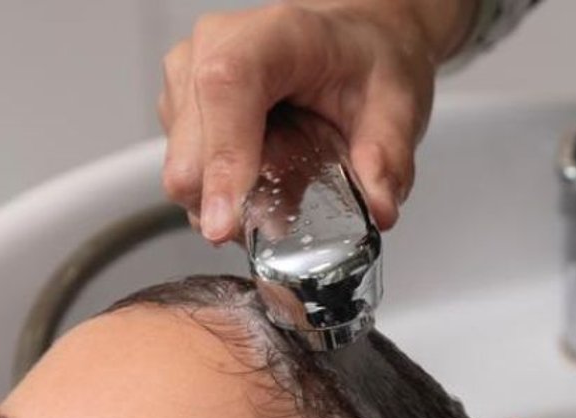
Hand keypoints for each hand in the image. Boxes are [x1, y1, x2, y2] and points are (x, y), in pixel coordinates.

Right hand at [157, 0, 471, 243]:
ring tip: (284, 173)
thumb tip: (379, 209)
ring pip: (184, 173)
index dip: (222, 160)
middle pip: (191, 151)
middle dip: (233, 201)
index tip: (225, 224)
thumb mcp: (395, 105)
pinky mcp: (180, 112)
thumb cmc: (365, 59)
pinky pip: (188, 175)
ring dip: (231, 198)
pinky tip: (262, 170)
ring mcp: (188, 80)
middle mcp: (214, 49)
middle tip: (293, 201)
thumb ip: (387, 158)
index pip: (226, 89)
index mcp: (272, 35)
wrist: (354, 43)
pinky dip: (224, 191)